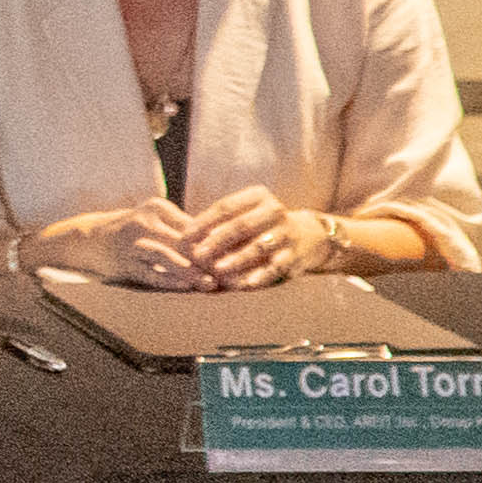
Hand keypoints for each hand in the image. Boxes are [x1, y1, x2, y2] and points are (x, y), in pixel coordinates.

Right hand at [28, 199, 215, 288]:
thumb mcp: (157, 220)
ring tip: (210, 283)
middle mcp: (144, 221)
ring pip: (165, 256)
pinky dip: (169, 280)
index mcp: (158, 207)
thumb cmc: (135, 230)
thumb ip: (185, 230)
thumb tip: (225, 244)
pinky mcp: (123, 263)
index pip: (194, 226)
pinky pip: (149, 273)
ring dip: (189, 271)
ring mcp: (131, 242)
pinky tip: (185, 288)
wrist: (91, 238)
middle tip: (231, 274)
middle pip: (183, 241)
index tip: (238, 256)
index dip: (217, 242)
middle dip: (209, 259)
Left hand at [176, 189, 343, 287]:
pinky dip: (259, 277)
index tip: (184, 238)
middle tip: (196, 256)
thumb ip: (214, 223)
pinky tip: (243, 286)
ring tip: (217, 271)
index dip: (203, 222)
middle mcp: (274, 211)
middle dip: (217, 241)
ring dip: (237, 259)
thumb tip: (173, 227)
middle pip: (241, 225)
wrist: (309, 236)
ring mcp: (287, 233)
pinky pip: (276, 267)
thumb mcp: (243, 215)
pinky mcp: (295, 256)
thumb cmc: (260, 226)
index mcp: (258, 196)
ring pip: (259, 246)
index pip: (225, 207)